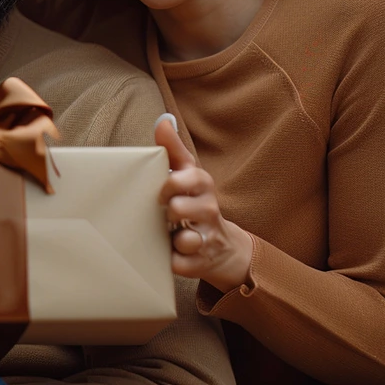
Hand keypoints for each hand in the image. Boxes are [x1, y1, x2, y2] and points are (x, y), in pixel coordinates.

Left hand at [154, 113, 253, 292]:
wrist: (222, 248)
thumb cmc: (194, 204)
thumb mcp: (188, 175)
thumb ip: (174, 149)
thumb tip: (163, 121)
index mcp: (202, 187)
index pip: (192, 176)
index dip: (173, 182)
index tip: (162, 188)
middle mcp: (208, 211)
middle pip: (182, 208)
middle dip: (170, 210)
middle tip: (165, 212)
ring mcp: (206, 238)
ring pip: (187, 239)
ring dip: (174, 238)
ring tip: (171, 235)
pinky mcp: (200, 263)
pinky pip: (181, 264)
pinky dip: (174, 262)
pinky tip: (170, 255)